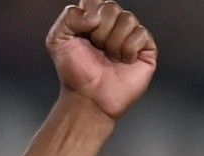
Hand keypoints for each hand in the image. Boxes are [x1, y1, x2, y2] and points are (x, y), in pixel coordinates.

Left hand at [47, 0, 157, 119]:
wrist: (88, 98)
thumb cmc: (74, 72)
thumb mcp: (57, 40)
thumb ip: (69, 17)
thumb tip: (95, 14)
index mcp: (93, 19)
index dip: (90, 12)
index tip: (85, 29)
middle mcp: (113, 24)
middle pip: (111, 7)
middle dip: (99, 30)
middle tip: (96, 48)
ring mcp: (130, 35)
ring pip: (127, 19)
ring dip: (113, 42)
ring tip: (109, 57)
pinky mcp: (145, 48)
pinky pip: (141, 34)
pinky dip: (128, 49)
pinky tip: (123, 61)